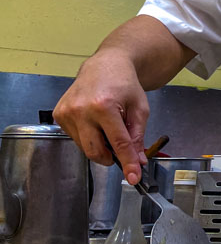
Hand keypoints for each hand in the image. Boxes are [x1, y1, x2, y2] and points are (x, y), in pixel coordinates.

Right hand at [53, 52, 149, 183]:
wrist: (105, 65)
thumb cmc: (124, 84)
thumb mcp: (139, 109)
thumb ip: (138, 137)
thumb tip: (137, 161)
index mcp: (104, 106)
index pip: (118, 143)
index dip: (127, 162)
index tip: (133, 178)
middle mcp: (81, 109)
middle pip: (96, 151)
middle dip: (111, 157)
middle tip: (121, 151)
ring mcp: (67, 112)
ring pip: (85, 147)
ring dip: (100, 145)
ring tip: (108, 127)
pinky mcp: (59, 114)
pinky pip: (75, 138)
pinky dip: (88, 137)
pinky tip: (95, 123)